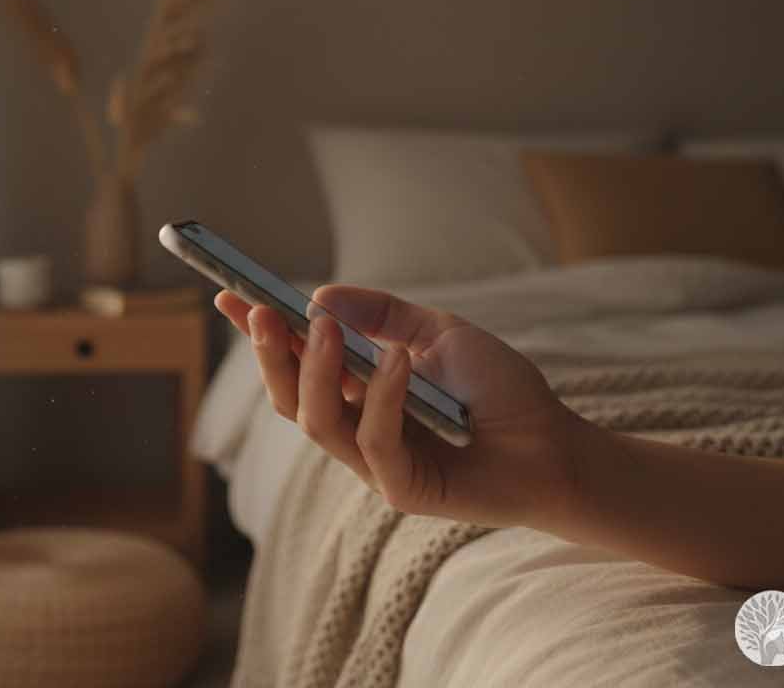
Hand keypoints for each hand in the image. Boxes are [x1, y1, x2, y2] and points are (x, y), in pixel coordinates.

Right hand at [215, 285, 589, 527]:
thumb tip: (321, 297)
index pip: (294, 363)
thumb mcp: (440, 332)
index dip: (260, 333)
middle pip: (289, 397)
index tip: (228, 295)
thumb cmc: (500, 389)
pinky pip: (373, 441)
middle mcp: (357, 429)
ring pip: (316, 421)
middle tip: (261, 312)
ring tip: (322, 325)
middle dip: (269, 354)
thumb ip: (384, 316)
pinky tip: (398, 359)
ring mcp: (374, 463)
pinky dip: (381, 396)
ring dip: (314, 369)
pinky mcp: (401, 488)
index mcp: (358, 392)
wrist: (555, 442)